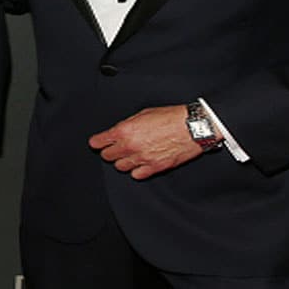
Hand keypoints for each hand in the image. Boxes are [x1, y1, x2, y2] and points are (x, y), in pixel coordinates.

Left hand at [88, 105, 206, 179]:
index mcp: (125, 130)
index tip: (96, 143)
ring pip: (120, 167)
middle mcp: (131, 146)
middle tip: (114, 148)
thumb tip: (120, 131)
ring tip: (129, 155)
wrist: (192, 128)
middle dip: (109, 151)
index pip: (100, 141)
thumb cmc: (171, 117)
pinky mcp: (154, 168)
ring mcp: (142, 159)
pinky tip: (140, 164)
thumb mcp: (144, 113)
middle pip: (107, 156)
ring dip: (122, 161)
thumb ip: (128, 125)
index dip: (97, 142)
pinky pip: (136, 175)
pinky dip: (136, 171)